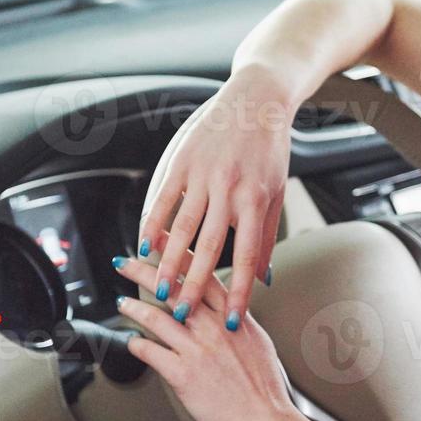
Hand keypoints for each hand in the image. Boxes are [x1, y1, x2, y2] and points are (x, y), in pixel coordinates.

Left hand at [112, 251, 300, 420]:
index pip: (202, 273)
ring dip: (134, 307)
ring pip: (156, 318)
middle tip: (126, 259)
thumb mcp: (258, 343)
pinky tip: (130, 340)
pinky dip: (136, 344)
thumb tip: (230, 312)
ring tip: (121, 301)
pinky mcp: (182, 374)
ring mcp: (197, 349)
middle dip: (144, 270)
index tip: (163, 239)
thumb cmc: (265, 388)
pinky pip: (150, 352)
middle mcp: (214, 327)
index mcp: (234, 316)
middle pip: (173, 288)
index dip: (179, 253)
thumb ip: (239, 322)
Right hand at [137, 68, 293, 324]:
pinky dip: (151, 224)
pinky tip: (143, 247)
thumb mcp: (276, 191)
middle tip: (182, 314)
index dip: (239, 290)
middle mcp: (228, 187)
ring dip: (168, 262)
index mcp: (256, 198)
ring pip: (181, 226)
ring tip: (158, 288)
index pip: (247, 255)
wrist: (257, 100)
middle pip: (208, 246)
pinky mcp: (181, 160)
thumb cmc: (269, 149)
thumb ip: (267, 236)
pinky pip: (162, 199)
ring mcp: (202, 173)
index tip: (231, 320)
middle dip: (195, 284)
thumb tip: (263, 278)